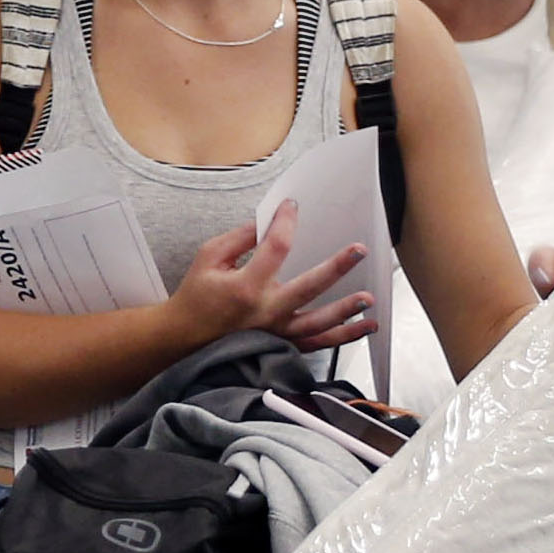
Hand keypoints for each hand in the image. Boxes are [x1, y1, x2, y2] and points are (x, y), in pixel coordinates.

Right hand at [167, 200, 371, 351]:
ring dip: (346, 311)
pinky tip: (364, 327)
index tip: (292, 207)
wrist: (183, 337)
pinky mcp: (280, 345)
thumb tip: (270, 222)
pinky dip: (342, 337)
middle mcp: (265, 311)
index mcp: (246, 286)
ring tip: (369, 299)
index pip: (276, 246)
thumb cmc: (196, 295)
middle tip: (359, 250)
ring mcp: (275, 333)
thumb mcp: (209, 257)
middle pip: (309, 287)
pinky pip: (316, 344)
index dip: (286, 221)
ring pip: (319, 324)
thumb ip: (240, 238)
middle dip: (336, 267)